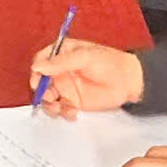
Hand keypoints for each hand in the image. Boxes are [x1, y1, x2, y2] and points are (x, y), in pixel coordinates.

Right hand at [26, 39, 143, 116]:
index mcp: (63, 54)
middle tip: (49, 97)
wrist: (130, 82)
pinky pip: (60, 108)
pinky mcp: (73, 101)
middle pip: (41, 82)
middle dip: (41, 92)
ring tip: (60, 108)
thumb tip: (38, 66)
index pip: (41, 60)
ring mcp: (66, 87)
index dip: (37, 71)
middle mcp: (61, 70)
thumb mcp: (84, 58)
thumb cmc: (110, 63)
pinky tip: (73, 112)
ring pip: (47, 97)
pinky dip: (62, 112)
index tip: (38, 81)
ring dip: (49, 105)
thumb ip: (61, 62)